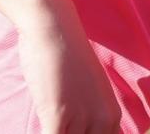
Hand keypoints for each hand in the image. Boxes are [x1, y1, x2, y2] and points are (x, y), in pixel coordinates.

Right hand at [15, 6, 120, 133]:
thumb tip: (74, 126)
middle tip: (59, 127)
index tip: (72, 131)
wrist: (52, 26)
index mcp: (112, 116)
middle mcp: (103, 120)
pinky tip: (36, 128)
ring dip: (57, 133)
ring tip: (48, 123)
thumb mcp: (87, 88)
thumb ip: (87, 112)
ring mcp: (81, 118)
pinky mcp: (57, 114)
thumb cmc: (63, 52)